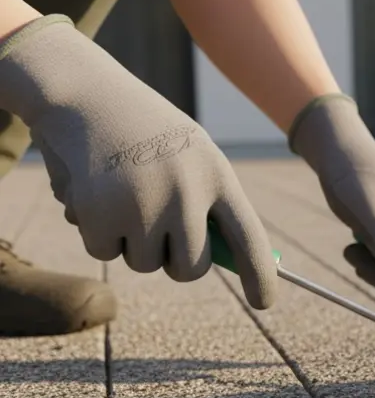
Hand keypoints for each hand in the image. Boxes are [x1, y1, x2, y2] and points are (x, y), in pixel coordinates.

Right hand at [0, 15, 276, 307]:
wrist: (86, 93)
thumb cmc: (147, 130)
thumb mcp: (192, 156)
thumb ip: (211, 204)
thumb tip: (231, 260)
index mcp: (217, 175)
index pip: (249, 237)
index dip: (260, 275)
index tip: (265, 304)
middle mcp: (186, 193)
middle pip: (191, 268)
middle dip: (174, 261)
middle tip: (159, 231)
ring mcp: (143, 205)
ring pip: (145, 263)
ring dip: (131, 241)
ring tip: (123, 194)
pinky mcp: (101, 213)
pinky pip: (104, 252)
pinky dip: (96, 232)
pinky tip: (96, 194)